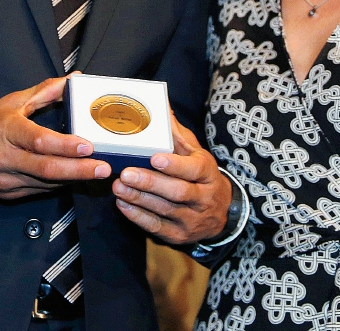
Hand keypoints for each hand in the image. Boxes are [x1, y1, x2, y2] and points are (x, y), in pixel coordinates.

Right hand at [0, 76, 109, 199]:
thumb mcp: (11, 102)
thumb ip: (45, 91)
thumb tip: (73, 80)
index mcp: (7, 130)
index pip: (39, 140)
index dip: (65, 145)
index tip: (88, 146)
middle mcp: (6, 158)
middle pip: (47, 169)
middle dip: (80, 171)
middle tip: (104, 169)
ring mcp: (5, 180)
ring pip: (45, 184)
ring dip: (73, 180)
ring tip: (97, 174)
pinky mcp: (6, 195)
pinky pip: (37, 192)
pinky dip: (57, 186)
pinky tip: (74, 179)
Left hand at [112, 114, 232, 244]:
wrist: (220, 212)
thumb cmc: (200, 175)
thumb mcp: (195, 152)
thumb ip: (177, 133)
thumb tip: (162, 105)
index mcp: (208, 173)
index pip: (193, 169)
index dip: (174, 165)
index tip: (154, 158)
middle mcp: (203, 198)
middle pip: (177, 191)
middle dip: (150, 183)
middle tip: (126, 173)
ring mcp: (192, 219)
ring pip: (165, 210)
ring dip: (139, 198)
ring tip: (119, 186)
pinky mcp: (180, 235)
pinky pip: (158, 227)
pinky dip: (138, 216)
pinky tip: (123, 204)